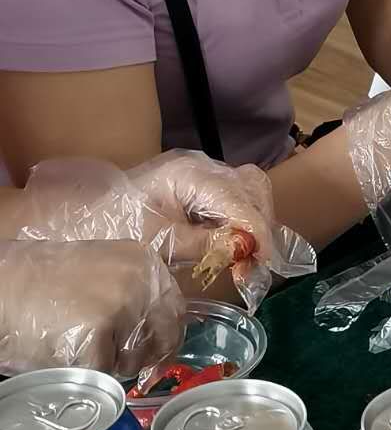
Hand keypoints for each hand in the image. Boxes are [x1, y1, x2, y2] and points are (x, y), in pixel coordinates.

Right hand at [0, 240, 184, 378]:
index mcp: (146, 263)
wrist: (6, 283)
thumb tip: (163, 330)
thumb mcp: (107, 270)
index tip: (160, 351)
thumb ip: (138, 292)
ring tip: (84, 342)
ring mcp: (122, 304)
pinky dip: (87, 368)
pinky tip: (69, 347)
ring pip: (134, 357)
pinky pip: (104, 368)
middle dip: (148, 356)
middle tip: (126, 360)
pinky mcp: (97, 330)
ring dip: (114, 363)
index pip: (176, 309)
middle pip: (165, 334)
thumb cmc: (49, 281)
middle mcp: (142, 280)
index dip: (167, 336)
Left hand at [124, 152, 278, 266]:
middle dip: (260, 225)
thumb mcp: (160, 242)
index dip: (257, 230)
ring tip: (246, 256)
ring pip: (250, 189)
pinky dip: (242, 219)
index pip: (238, 199)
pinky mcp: (202, 182)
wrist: (88, 214)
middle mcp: (203, 166)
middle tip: (254, 263)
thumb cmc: (118, 227)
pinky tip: (233, 242)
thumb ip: (205, 243)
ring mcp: (204, 171)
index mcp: (190, 175)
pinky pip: (236, 196)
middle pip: (253, 187)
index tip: (262, 261)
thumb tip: (245, 248)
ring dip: (255, 222)